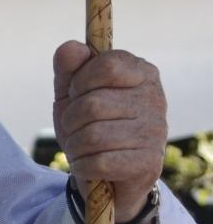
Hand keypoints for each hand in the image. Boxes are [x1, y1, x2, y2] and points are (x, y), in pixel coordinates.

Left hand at [52, 42, 166, 218]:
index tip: (77, 94)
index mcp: (142, 73)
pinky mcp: (148, 163)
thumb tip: (71, 47)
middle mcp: (155, 99)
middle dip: (71, 120)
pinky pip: (98, 162)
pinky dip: (82, 166)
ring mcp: (155, 132)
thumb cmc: (90, 125)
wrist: (108, 175)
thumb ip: (68, 68)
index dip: (80, 82)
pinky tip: (88, 165)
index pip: (106, 65)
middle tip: (75, 128)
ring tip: (81, 148)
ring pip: (92, 135)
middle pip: (93, 104)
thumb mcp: (73, 94)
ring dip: (74, 146)